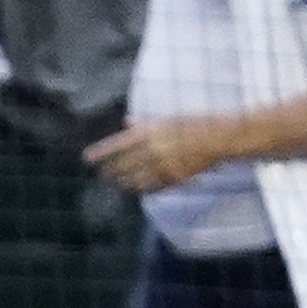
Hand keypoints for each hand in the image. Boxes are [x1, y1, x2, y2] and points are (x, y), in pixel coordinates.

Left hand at [86, 112, 235, 196]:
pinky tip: (136, 188)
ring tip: (117, 182)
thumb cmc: (194, 123)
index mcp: (148, 132)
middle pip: (122, 165)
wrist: (220, 138)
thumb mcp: (167, 119)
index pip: (116, 145)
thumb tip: (127, 123)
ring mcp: (162, 165)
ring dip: (123, 181)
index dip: (100, 153)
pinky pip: (151, 186)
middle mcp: (151, 150)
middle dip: (110, 170)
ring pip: (134, 178)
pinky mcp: (173, 178)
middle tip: (102, 174)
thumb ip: (144, 124)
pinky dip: (141, 188)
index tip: (87, 158)